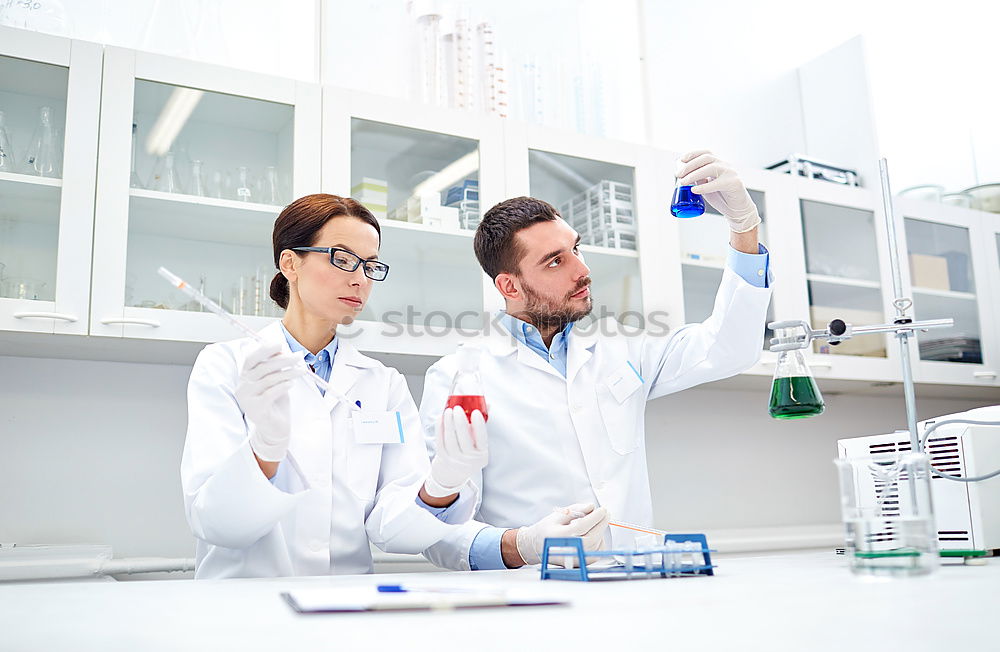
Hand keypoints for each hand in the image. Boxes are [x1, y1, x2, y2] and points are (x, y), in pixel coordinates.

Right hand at [234, 342, 300, 461]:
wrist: (275, 428)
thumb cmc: (275, 402)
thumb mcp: (275, 381)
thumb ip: (274, 368)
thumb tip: (282, 350)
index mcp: (245, 377)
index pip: (251, 359)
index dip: (264, 350)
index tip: (279, 344)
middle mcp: (242, 387)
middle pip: (261, 368)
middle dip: (282, 360)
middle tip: (298, 357)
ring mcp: (247, 399)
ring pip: (268, 380)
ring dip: (287, 373)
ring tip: (301, 371)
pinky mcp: (255, 409)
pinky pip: (270, 393)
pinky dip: (282, 386)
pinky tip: (292, 384)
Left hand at [423, 406, 488, 497]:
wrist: (453, 474)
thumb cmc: (468, 453)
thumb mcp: (477, 444)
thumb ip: (481, 425)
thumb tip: (488, 405)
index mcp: (482, 455)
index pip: (482, 439)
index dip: (479, 425)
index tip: (476, 412)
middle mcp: (470, 460)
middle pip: (464, 438)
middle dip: (460, 421)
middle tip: (457, 408)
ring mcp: (455, 461)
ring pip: (451, 439)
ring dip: (449, 423)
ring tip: (448, 411)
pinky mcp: (443, 459)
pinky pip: (440, 442)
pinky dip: (440, 429)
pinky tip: (440, 419)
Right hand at [515, 503, 610, 565]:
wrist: (537, 547)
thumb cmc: (547, 530)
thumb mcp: (558, 515)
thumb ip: (576, 510)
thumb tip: (591, 507)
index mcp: (560, 536)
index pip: (583, 526)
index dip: (595, 517)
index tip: (603, 509)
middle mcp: (569, 549)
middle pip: (593, 536)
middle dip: (602, 523)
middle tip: (605, 513)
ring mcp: (575, 558)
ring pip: (596, 543)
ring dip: (600, 531)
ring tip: (593, 523)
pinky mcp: (581, 563)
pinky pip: (597, 551)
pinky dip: (599, 540)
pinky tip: (592, 534)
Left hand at [677, 150, 760, 232]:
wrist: (736, 210)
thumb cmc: (721, 197)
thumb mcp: (706, 186)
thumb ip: (697, 179)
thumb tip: (682, 176)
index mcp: (718, 164)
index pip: (706, 154)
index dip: (693, 154)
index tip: (681, 160)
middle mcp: (725, 166)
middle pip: (707, 158)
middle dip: (690, 165)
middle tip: (678, 174)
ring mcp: (731, 173)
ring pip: (711, 168)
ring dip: (694, 174)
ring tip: (683, 182)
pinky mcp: (735, 183)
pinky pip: (718, 183)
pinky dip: (704, 187)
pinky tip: (694, 190)